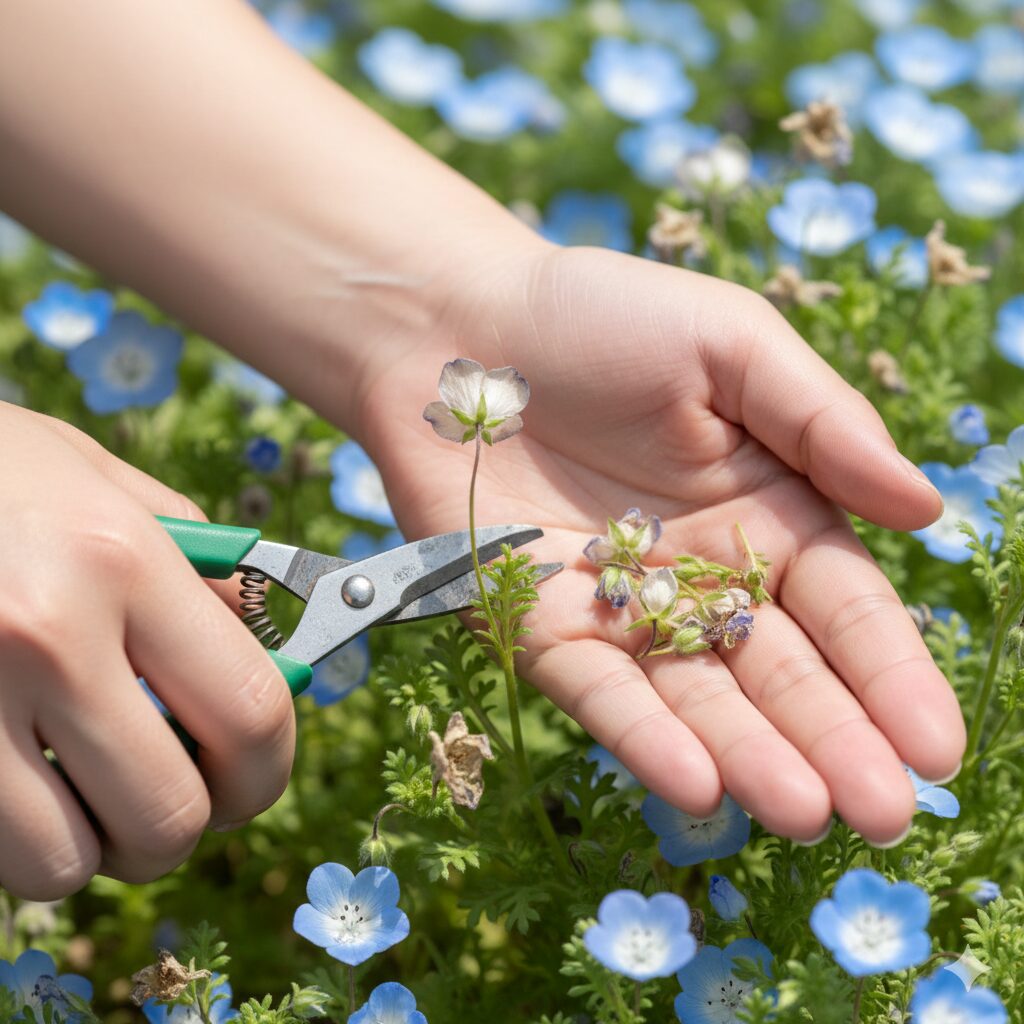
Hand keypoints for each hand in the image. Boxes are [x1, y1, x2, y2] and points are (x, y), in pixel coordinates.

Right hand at [0, 404, 293, 898]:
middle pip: (167, 816)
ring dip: (91, 843)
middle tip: (169, 789)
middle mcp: (44, 637)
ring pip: (63, 864)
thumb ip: (201, 570)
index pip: (249, 712)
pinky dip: (16, 837)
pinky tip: (15, 773)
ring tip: (78, 782)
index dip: (269, 769)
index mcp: (119, 560)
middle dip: (184, 823)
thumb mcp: (106, 484)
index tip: (254, 775)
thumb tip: (271, 655)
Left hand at [359, 242, 964, 846]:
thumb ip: (824, 425)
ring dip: (751, 757)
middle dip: (835, 740)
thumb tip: (926, 509)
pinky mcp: (540, 629)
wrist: (454, 330)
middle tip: (884, 815)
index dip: (891, 675)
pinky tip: (696, 783)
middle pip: (780, 671)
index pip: (845, 608)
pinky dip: (644, 736)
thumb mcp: (731, 344)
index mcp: (766, 511)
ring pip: (697, 699)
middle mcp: (703, 577)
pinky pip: (598, 692)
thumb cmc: (599, 317)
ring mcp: (622, 612)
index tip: (936, 749)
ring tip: (805, 813)